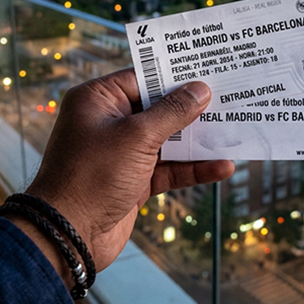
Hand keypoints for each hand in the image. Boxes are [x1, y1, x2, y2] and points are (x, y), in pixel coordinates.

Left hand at [23, 68, 233, 271]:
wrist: (69, 235)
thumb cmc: (92, 176)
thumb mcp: (137, 137)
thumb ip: (172, 112)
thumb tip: (200, 90)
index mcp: (98, 100)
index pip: (143, 77)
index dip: (175, 74)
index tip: (208, 69)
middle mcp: (108, 122)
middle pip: (158, 108)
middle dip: (192, 108)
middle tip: (229, 97)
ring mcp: (122, 152)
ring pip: (167, 140)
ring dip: (197, 140)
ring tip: (234, 131)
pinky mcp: (133, 180)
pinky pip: (168, 168)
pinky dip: (193, 168)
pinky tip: (222, 166)